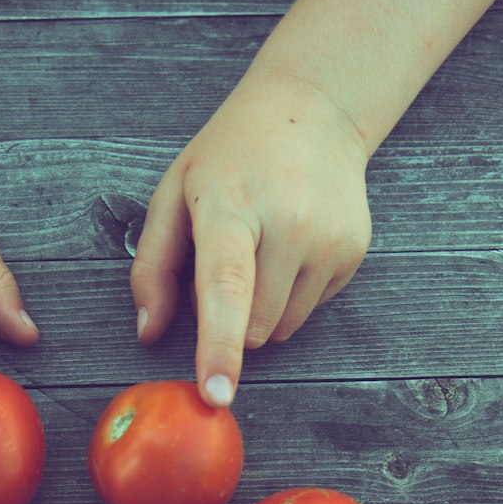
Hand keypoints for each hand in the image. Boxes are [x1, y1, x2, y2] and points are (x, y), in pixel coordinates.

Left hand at [130, 67, 371, 406]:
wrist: (313, 111)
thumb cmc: (231, 157)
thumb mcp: (174, 194)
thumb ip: (152, 267)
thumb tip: (147, 333)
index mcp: (232, 204)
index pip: (225, 286)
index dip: (219, 345)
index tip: (217, 393)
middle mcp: (290, 223)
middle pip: (252, 326)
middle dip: (230, 317)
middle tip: (229, 258)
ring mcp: (330, 239)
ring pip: (281, 329)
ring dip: (261, 311)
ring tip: (261, 249)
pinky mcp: (355, 252)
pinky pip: (309, 311)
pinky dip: (291, 295)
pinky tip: (291, 247)